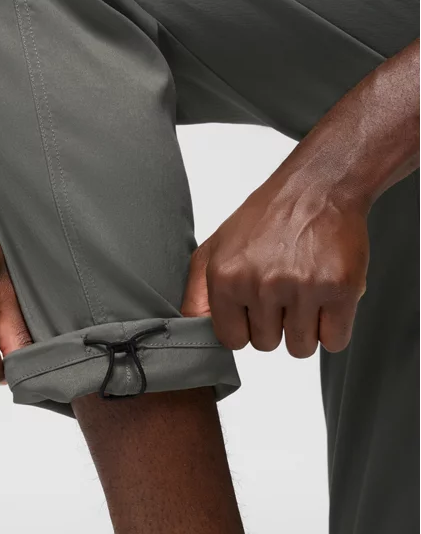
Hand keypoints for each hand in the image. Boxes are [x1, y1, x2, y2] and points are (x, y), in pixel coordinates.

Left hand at [182, 171, 368, 357]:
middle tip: (285, 290)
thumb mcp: (216, 247)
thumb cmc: (268, 217)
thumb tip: (192, 328)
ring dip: (306, 330)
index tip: (255, 308)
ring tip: (306, 294)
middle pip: (266, 345)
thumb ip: (197, 292)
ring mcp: (302, 288)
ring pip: (300, 348)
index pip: (232, 340)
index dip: (246, 327)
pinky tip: (328, 301)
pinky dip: (334, 329)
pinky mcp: (340, 290)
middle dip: (276, 326)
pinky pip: (335, 342)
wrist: (319, 186)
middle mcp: (261, 285)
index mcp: (227, 277)